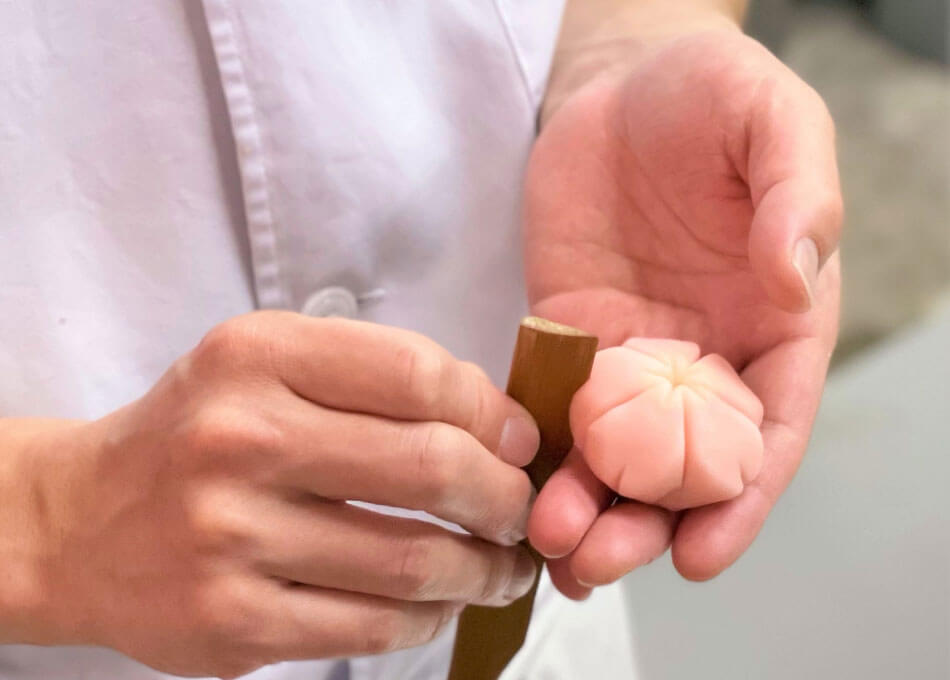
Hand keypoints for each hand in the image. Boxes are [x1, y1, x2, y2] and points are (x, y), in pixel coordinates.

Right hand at [0, 312, 538, 676]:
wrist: (82, 522)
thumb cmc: (198, 435)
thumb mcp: (266, 367)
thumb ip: (373, 377)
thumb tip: (499, 423)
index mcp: (256, 357)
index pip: (415, 373)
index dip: (491, 411)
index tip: (517, 440)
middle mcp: (239, 438)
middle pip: (429, 466)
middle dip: (504, 496)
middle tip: (521, 510)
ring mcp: (231, 536)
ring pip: (411, 560)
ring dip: (482, 568)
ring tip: (501, 565)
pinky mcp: (231, 622)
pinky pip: (371, 627)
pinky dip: (431, 617)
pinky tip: (443, 602)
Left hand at [524, 28, 841, 596]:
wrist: (622, 84)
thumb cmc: (712, 97)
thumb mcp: (776, 124)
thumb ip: (798, 200)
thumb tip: (790, 279)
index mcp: (772, 325)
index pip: (767, 431)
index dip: (741, 500)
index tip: (702, 555)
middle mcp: (703, 356)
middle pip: (682, 465)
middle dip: (646, 523)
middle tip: (597, 562)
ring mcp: (631, 353)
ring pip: (613, 453)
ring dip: (585, 507)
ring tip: (550, 546)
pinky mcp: (568, 335)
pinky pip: (554, 406)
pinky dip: (541, 456)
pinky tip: (516, 490)